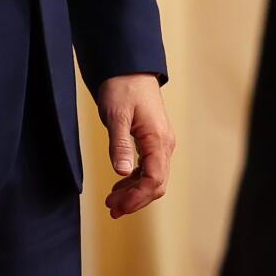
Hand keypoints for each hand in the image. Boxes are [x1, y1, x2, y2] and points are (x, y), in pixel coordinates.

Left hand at [96, 74, 172, 218]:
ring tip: (112, 202)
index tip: (118, 206)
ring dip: (134, 193)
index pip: (154, 180)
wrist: (129, 67)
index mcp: (158, 140)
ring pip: (152, 178)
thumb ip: (120, 144)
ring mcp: (160, 143)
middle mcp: (164, 145)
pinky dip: (134, 180)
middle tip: (111, 209)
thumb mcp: (116, 114)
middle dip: (135, 200)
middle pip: (156, 184)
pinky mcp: (152, 141)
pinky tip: (119, 186)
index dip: (137, 197)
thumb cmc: (123, 87)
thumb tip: (121, 172)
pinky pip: (147, 168)